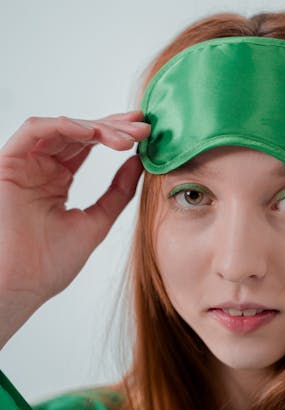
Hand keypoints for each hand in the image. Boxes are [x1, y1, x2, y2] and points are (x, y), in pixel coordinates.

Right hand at [0, 112, 149, 319]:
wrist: (24, 284)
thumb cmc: (51, 263)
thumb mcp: (97, 221)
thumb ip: (118, 192)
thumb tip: (139, 162)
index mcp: (57, 180)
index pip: (89, 145)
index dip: (117, 134)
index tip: (146, 133)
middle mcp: (40, 168)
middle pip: (79, 132)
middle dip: (113, 126)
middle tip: (142, 129)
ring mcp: (24, 164)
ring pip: (62, 128)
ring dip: (96, 127)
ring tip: (125, 139)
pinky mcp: (8, 163)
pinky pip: (34, 130)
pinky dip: (64, 126)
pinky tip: (92, 133)